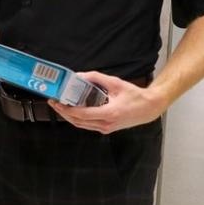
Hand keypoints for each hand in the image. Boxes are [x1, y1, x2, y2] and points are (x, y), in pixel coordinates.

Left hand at [51, 71, 168, 133]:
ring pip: (82, 125)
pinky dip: (78, 118)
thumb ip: (97, 78)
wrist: (149, 108)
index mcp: (108, 114)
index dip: (66, 109)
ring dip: (69, 117)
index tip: (57, 101)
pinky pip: (88, 125)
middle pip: (78, 122)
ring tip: (60, 106)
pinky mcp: (107, 128)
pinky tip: (73, 110)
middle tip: (54, 103)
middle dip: (63, 113)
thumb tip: (81, 76)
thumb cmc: (135, 96)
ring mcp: (106, 128)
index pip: (81, 114)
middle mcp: (105, 124)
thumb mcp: (115, 83)